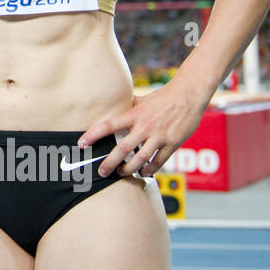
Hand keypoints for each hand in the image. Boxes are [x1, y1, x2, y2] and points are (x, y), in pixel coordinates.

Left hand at [79, 79, 208, 178]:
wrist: (189, 95)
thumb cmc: (163, 97)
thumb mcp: (142, 100)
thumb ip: (128, 108)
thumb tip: (112, 110)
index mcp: (134, 114)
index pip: (108, 125)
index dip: (93, 135)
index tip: (81, 144)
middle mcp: (145, 126)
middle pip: (123, 149)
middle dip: (110, 163)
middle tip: (101, 172)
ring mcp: (159, 136)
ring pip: (140, 159)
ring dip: (129, 169)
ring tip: (121, 174)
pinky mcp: (173, 144)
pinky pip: (159, 161)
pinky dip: (150, 169)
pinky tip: (143, 172)